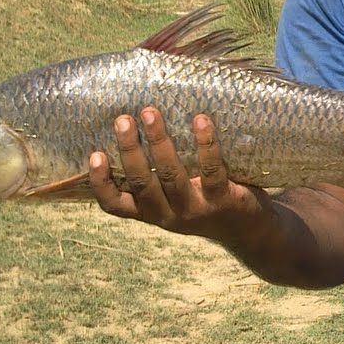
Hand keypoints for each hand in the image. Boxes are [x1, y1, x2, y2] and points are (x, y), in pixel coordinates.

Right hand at [89, 108, 262, 240]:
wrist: (249, 230)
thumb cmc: (205, 202)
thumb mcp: (174, 197)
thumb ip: (157, 175)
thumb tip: (139, 123)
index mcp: (150, 212)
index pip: (115, 205)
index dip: (101, 183)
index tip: (94, 154)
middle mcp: (168, 214)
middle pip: (141, 183)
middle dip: (130, 150)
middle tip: (122, 119)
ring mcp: (195, 209)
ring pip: (171, 175)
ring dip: (159, 142)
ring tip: (150, 113)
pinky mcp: (223, 200)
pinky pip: (211, 170)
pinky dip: (205, 143)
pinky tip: (200, 120)